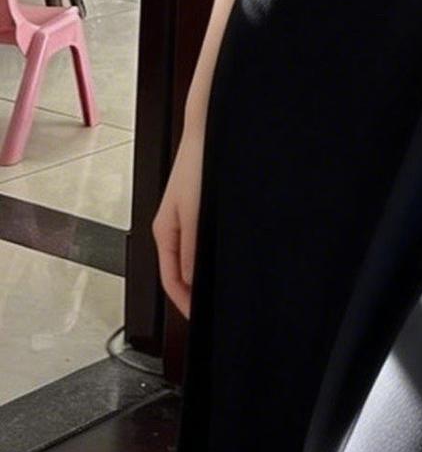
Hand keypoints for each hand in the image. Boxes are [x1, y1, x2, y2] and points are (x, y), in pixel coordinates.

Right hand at [151, 120, 204, 320]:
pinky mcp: (201, 210)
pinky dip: (211, 257)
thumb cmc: (198, 165)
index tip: (199, 320)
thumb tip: (189, 280)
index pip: (171, 280)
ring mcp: (188, 219)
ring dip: (204, 276)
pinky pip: (203, 243)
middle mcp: (174, 228)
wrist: (209, 132)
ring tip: (221, 291)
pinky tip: (226, 260)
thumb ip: (190, 248)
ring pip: (193, 259)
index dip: (185, 304)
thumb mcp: (194, 212)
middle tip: (213, 310)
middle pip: (180, 272)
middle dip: (194, 294)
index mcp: (165, 232)